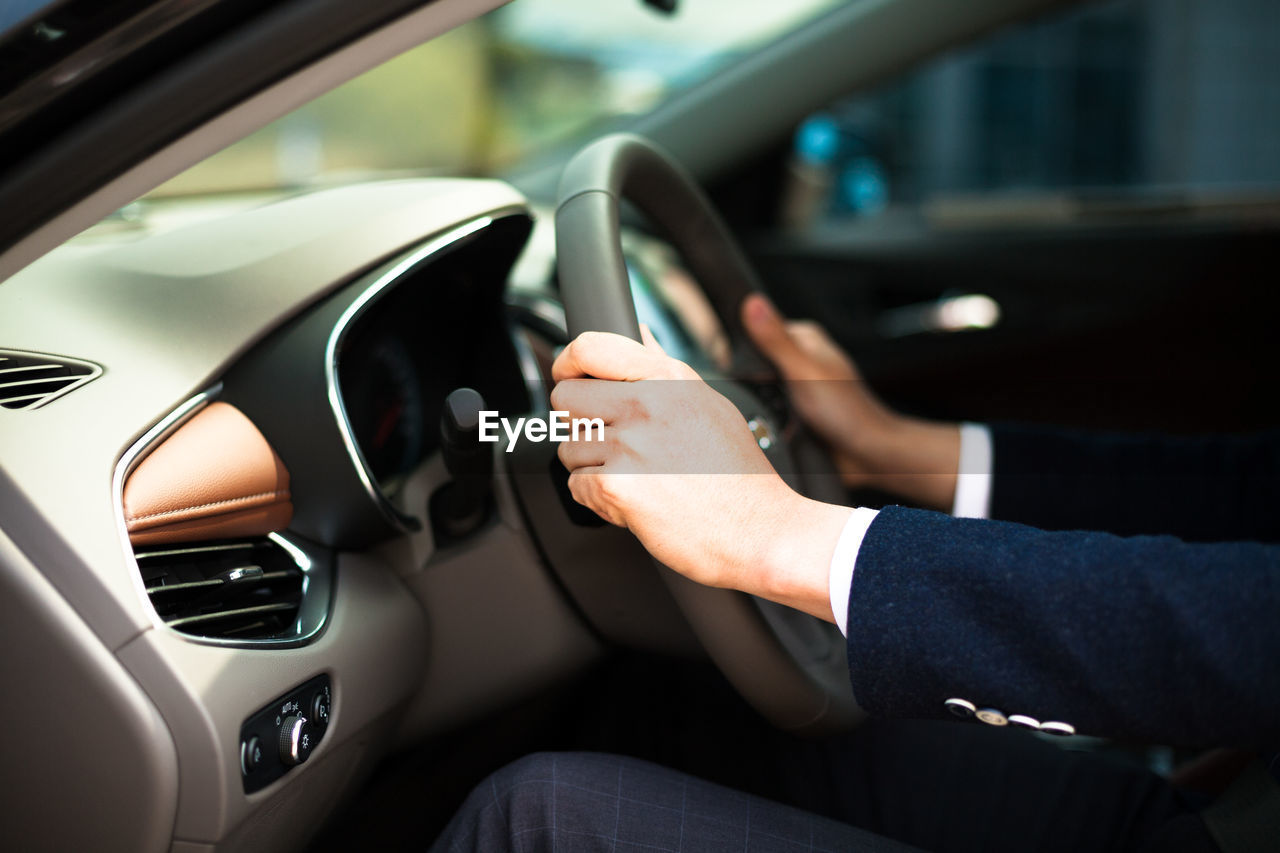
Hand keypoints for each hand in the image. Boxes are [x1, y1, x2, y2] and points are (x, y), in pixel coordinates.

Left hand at [551, 329, 850, 621]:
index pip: (589, 347)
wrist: (761, 531)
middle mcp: (647, 405)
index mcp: (669, 378)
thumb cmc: (740, 477)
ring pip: (569, 447)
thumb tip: (638, 334)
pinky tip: (637, 502)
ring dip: (593, 468)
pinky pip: (576, 487)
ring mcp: (631, 445)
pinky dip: (599, 500)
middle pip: (565, 398)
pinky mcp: (618, 486)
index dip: (567, 363)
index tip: (568, 376)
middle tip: (615, 445)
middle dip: (580, 424)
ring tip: (639, 479)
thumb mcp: (709, 404)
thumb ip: (664, 368)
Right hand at [741, 294, 960, 510]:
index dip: (740, 345)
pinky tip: (769, 425)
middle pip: (755, 359)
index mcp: (805, 337)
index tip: (731, 362)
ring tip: (766, 410)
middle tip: (757, 392)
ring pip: (758, 386)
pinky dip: (765, 417)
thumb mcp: (804, 370)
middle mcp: (802, 357)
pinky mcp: (796, 409)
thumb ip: (775, 340)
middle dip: (747, 378)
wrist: (868, 454)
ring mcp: (798, 384)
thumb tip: (753, 301)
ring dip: (756, 400)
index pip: (758, 328)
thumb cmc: (847, 413)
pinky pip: (768, 409)